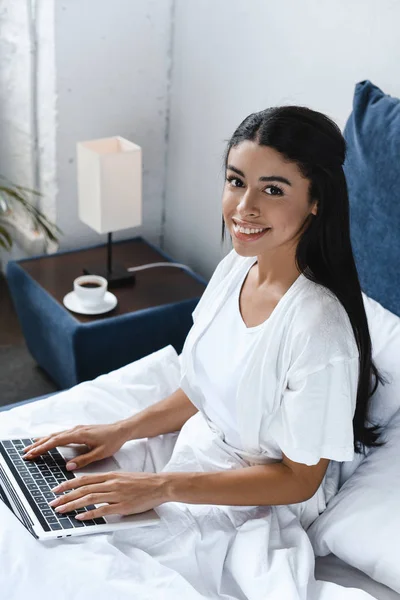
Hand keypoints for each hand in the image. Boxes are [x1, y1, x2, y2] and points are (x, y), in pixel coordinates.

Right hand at [22, 423, 128, 469]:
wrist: (121, 430)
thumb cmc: (112, 441)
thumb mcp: (100, 453)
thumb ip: (84, 460)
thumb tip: (68, 466)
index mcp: (79, 435)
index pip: (56, 441)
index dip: (43, 448)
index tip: (32, 454)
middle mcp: (76, 430)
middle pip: (52, 437)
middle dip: (38, 445)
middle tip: (25, 453)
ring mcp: (77, 429)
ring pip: (56, 434)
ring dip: (43, 441)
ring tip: (31, 448)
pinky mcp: (79, 430)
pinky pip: (61, 434)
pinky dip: (51, 438)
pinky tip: (47, 441)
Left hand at [48, 472, 167, 518]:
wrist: (159, 485)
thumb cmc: (142, 482)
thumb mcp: (122, 476)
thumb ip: (107, 481)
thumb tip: (92, 488)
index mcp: (110, 475)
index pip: (84, 479)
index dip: (68, 484)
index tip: (56, 489)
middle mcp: (111, 483)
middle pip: (83, 489)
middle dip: (65, 496)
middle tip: (53, 502)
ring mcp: (116, 494)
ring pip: (89, 499)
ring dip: (72, 505)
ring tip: (61, 510)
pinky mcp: (122, 506)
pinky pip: (102, 510)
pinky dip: (89, 513)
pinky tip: (80, 516)